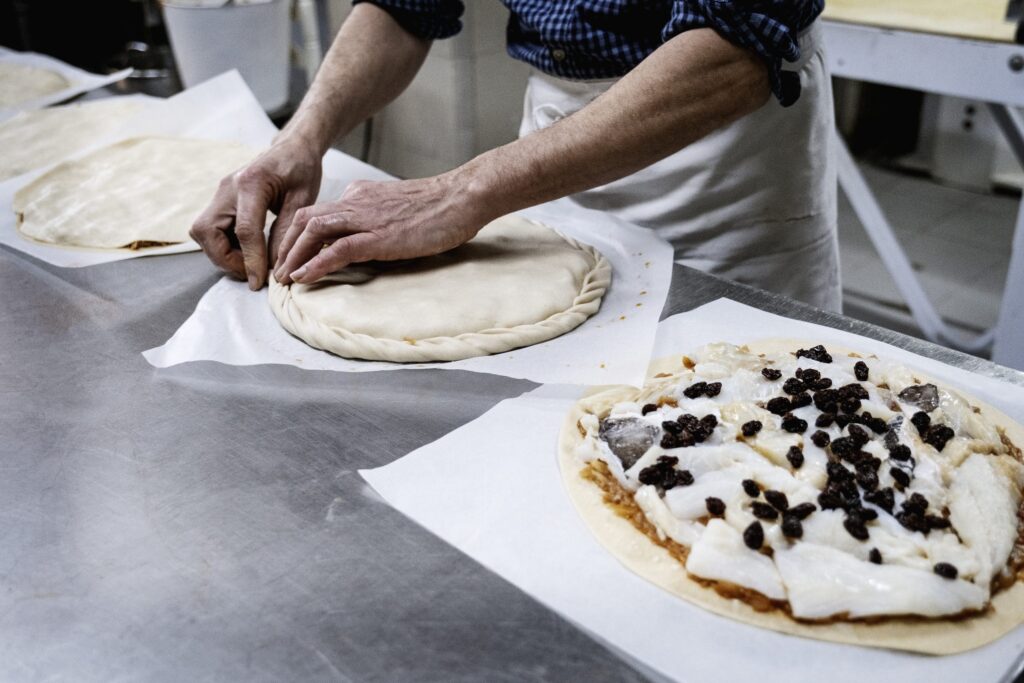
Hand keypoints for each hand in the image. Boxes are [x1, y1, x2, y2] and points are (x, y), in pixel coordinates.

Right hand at [189, 138, 322, 289]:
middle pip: (207, 231)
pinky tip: (247, 251)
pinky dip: (224, 246)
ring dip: (222, 254)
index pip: (244, 230)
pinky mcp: (220, 201)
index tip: (259, 282)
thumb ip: (286, 231)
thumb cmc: (301, 169)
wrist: (292, 148)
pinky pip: (211, 230)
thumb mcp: (303, 200)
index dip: (250, 260)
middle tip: (252, 273)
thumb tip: (275, 267)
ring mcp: (220, 193)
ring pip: (203, 233)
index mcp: (251, 183)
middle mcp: (227, 187)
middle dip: (225, 259)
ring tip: (251, 264)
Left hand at [273, 173, 494, 284]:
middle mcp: (356, 202)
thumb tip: (367, 240)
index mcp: (361, 195)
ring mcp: (366, 218)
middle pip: (305, 220)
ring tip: (284, 279)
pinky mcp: (379, 236)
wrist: (462, 197)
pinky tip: (304, 278)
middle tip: (278, 271)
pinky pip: (338, 249)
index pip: (318, 212)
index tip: (291, 256)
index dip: (298, 235)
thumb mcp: (398, 209)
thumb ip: (377, 219)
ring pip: (314, 231)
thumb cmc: (440, 207)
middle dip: (286, 246)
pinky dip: (316, 264)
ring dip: (294, 256)